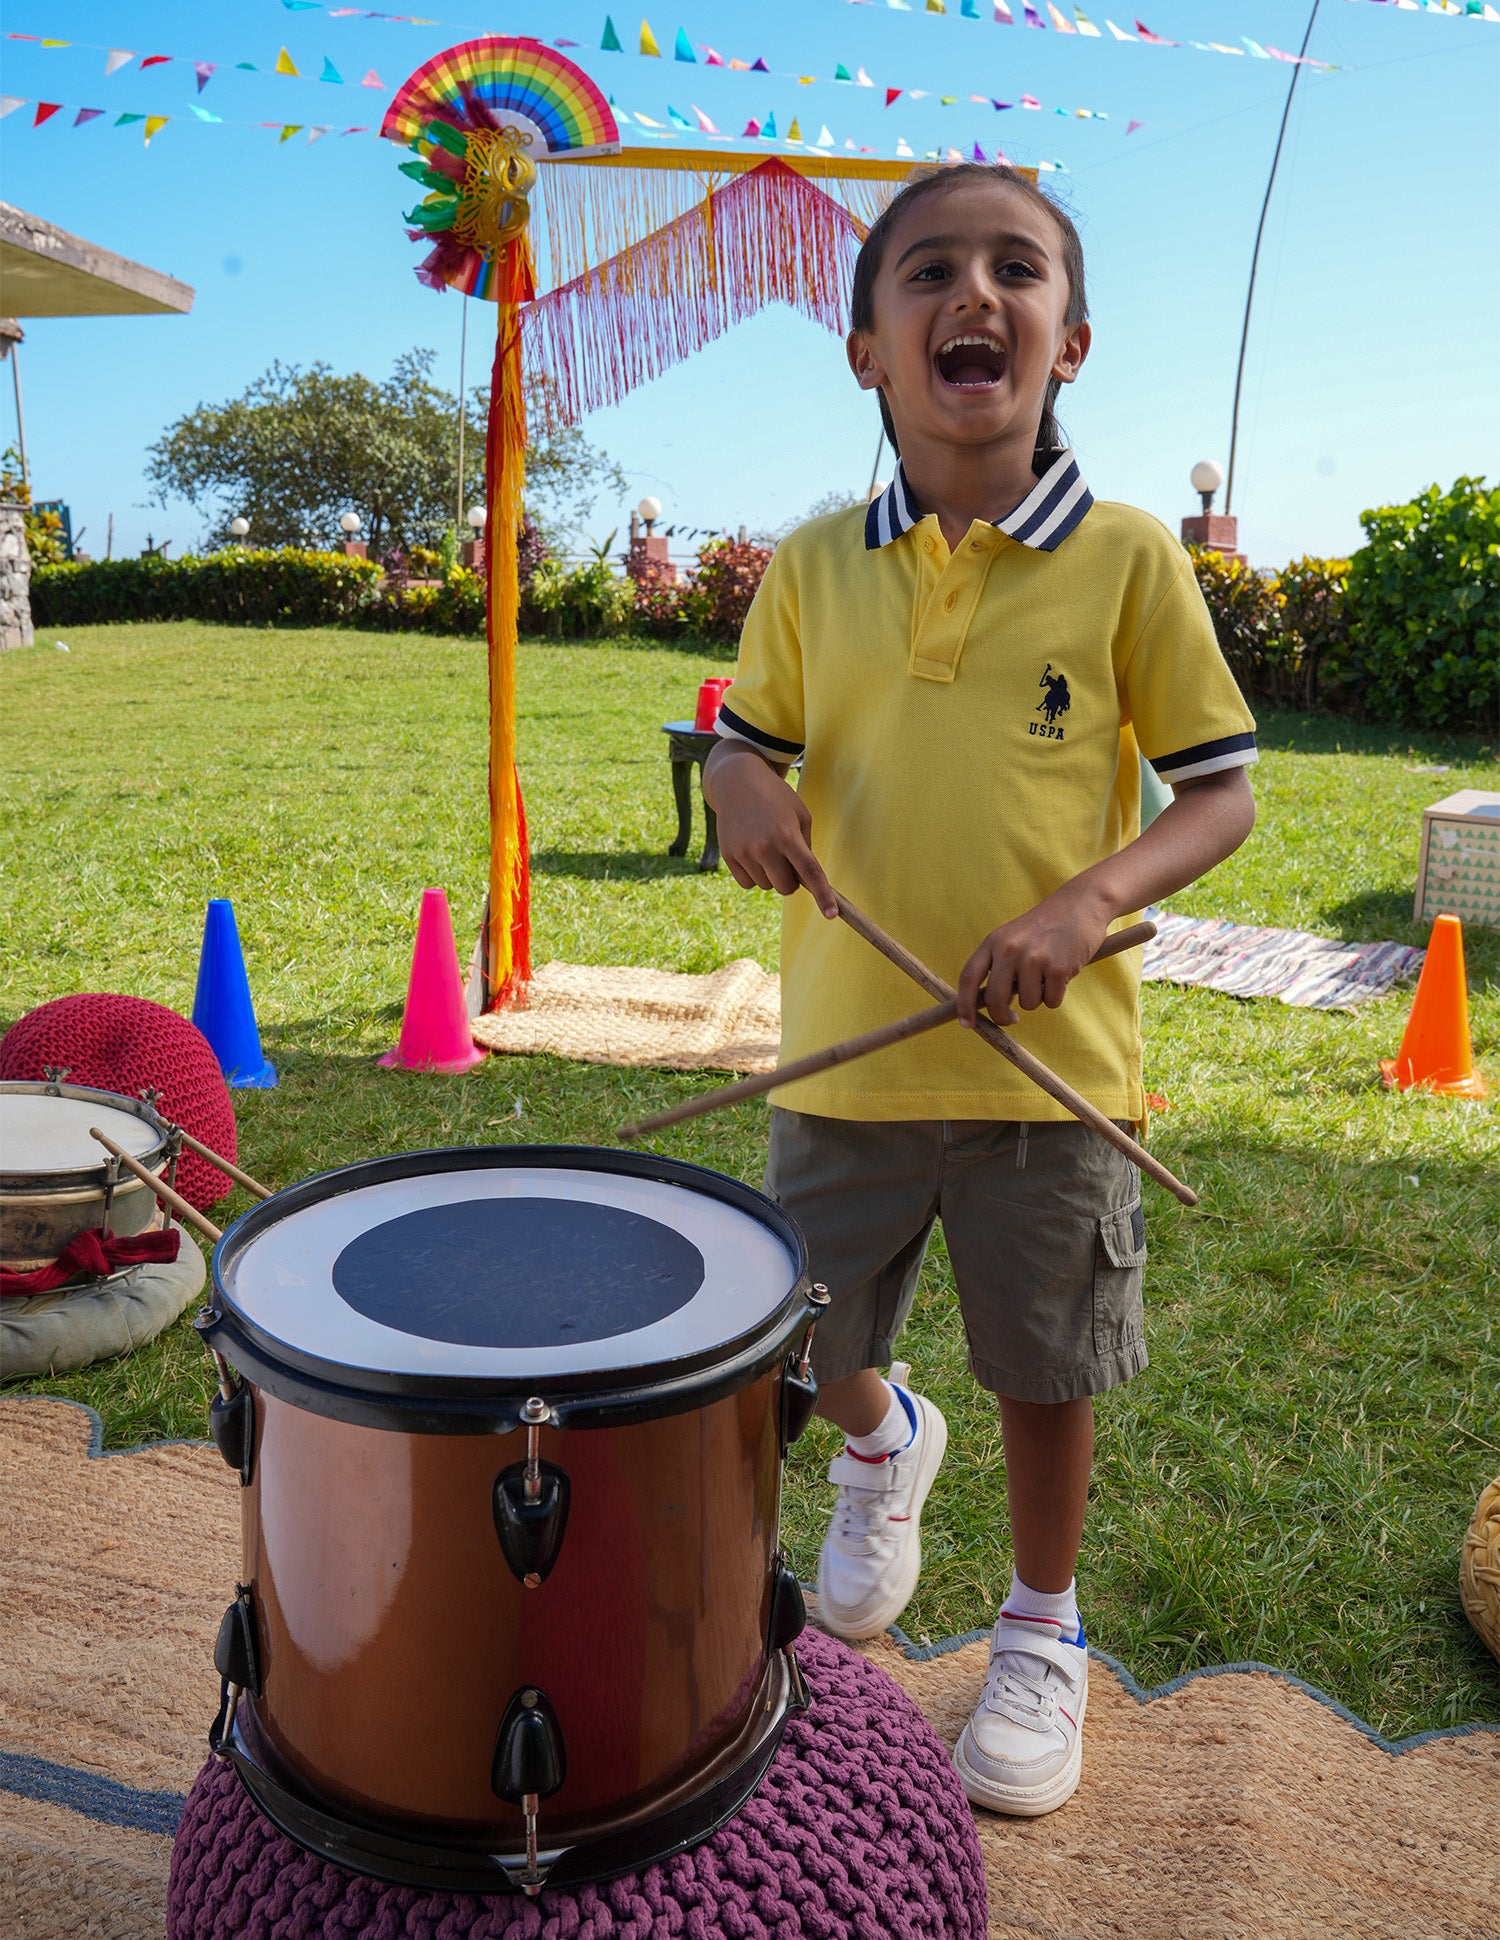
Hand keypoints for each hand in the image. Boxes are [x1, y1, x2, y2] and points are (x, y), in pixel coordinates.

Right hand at [704, 743, 836, 917]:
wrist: (737, 782)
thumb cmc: (776, 798)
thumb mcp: (800, 815)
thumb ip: (806, 846)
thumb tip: (804, 878)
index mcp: (788, 836)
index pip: (810, 872)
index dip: (822, 895)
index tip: (831, 914)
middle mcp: (765, 847)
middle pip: (787, 887)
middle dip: (791, 879)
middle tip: (787, 858)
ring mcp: (745, 853)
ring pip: (767, 886)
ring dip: (771, 875)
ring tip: (766, 847)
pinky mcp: (729, 856)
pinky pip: (748, 884)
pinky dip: (754, 875)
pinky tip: (752, 853)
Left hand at [957, 886, 1111, 1026]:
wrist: (1082, 904)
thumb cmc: (1046, 926)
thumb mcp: (1013, 937)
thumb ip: (999, 966)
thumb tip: (990, 1005)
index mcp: (994, 941)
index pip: (969, 977)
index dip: (964, 1004)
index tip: (966, 1024)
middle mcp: (1010, 949)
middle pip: (994, 999)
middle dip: (1002, 1016)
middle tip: (1012, 1018)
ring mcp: (1034, 959)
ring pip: (1028, 1003)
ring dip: (1038, 998)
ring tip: (1047, 976)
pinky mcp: (1058, 968)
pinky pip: (1051, 1001)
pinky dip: (1057, 995)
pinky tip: (1062, 974)